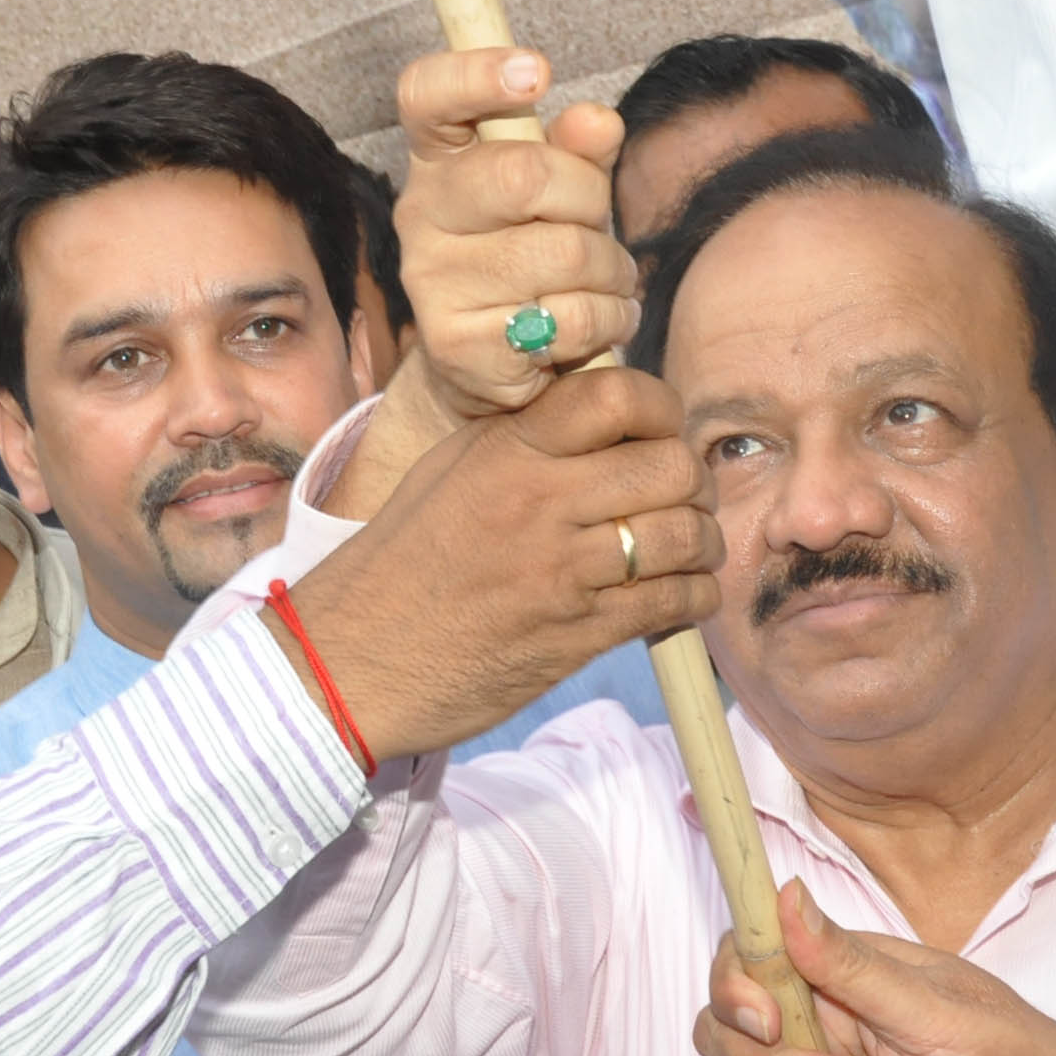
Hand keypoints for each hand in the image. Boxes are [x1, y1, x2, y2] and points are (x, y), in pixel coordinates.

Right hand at [283, 364, 717, 759]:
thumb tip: (598, 411)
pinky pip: (672, 602)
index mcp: (508, 449)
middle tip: (681, 497)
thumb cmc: (399, 562)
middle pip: (670, 466)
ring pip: (684, 535)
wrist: (352, 659)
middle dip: (691, 481)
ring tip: (691, 548)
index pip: (620, 396)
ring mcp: (562, 570)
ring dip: (702, 542)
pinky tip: (684, 595)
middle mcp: (541, 500)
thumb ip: (523, 438)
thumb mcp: (449, 471)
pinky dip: (694, 596)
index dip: (661, 409)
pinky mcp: (577, 635)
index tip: (659, 430)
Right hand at [393, 47, 639, 417]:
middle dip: (590, 202)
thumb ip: (578, 152)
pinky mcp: (458, 345)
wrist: (488, 366)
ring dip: (611, 271)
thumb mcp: (560, 193)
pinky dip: (606, 318)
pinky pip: (567, 318)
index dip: (476, 73)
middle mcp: (421, 214)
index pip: (427, 96)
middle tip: (599, 226)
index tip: (537, 71)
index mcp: (439, 160)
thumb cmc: (530, 254)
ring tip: (607, 283)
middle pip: (524, 174)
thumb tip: (598, 121)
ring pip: (563, 253)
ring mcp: (433, 281)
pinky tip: (598, 320)